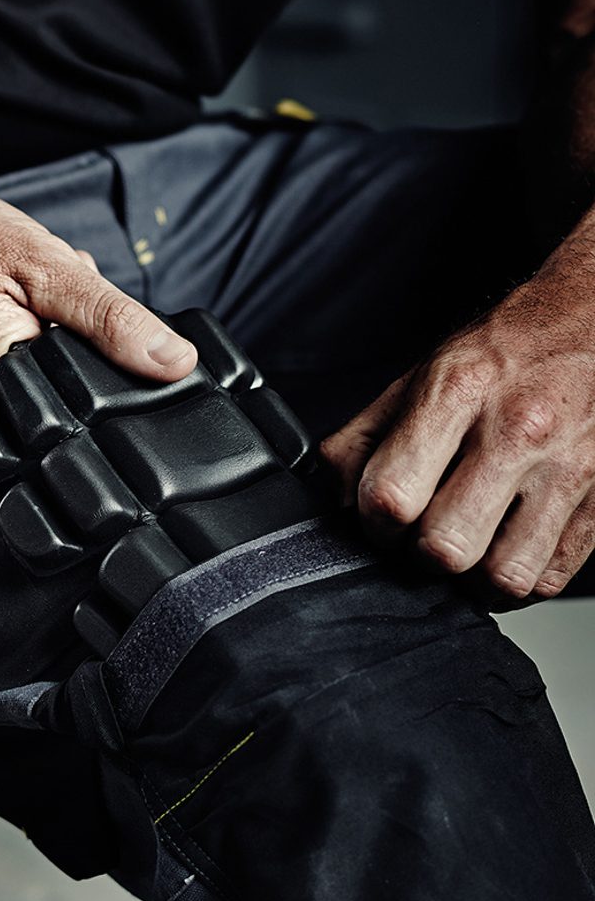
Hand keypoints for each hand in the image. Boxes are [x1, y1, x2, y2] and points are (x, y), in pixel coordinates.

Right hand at [0, 179, 196, 445]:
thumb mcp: (41, 265)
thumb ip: (110, 319)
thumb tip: (172, 362)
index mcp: (5, 393)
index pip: (91, 406)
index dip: (106, 365)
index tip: (85, 326)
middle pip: (61, 399)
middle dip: (67, 350)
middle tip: (34, 304)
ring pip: (32, 389)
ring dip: (37, 346)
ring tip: (6, 304)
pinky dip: (8, 346)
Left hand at [321, 257, 594, 600]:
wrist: (594, 320)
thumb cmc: (507, 350)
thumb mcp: (423, 373)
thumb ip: (364, 435)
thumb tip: (333, 495)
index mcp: (458, 392)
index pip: (392, 496)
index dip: (375, 523)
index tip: (381, 519)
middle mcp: (516, 431)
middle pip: (445, 545)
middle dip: (421, 553)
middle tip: (423, 535)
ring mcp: (566, 469)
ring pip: (502, 575)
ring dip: (472, 578)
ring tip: (466, 549)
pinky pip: (549, 576)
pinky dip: (520, 580)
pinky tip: (504, 551)